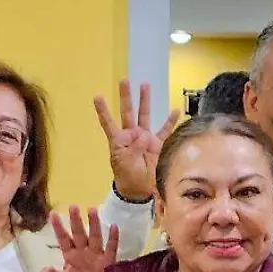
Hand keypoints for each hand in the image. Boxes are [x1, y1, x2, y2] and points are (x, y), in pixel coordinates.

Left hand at [43, 206, 119, 271]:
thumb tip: (43, 271)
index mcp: (71, 256)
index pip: (63, 239)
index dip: (58, 228)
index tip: (53, 214)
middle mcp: (83, 252)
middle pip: (79, 234)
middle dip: (76, 221)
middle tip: (73, 206)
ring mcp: (96, 256)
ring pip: (94, 237)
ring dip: (93, 224)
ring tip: (92, 210)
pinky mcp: (108, 262)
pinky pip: (111, 248)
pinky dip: (113, 238)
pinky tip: (114, 226)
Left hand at [94, 81, 181, 202]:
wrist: (141, 191)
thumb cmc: (128, 178)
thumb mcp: (127, 164)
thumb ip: (134, 148)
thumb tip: (143, 135)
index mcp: (119, 141)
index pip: (109, 123)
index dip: (103, 110)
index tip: (97, 96)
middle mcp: (131, 136)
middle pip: (128, 112)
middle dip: (126, 96)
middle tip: (124, 80)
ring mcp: (145, 139)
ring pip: (145, 116)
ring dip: (145, 101)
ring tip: (145, 85)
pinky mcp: (157, 144)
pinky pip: (165, 131)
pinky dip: (170, 121)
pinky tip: (175, 111)